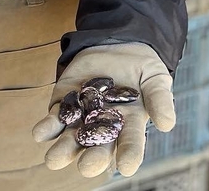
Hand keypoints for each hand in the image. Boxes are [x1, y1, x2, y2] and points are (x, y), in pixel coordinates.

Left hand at [32, 42, 174, 178]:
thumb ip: (159, 99)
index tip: (128, 165)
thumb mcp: (156, 78)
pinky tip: (40, 132)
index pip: (130, 145)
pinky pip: (53, 119)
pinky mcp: (64, 104)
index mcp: (128, 127)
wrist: (118, 44)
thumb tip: (168, 124)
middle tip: (87, 165)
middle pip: (97, 149)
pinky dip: (46, 127)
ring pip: (70, 141)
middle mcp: (103, 129)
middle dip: (91, 158)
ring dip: (62, 151)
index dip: (129, 155)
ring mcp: (81, 118)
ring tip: (54, 158)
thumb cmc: (142, 68)